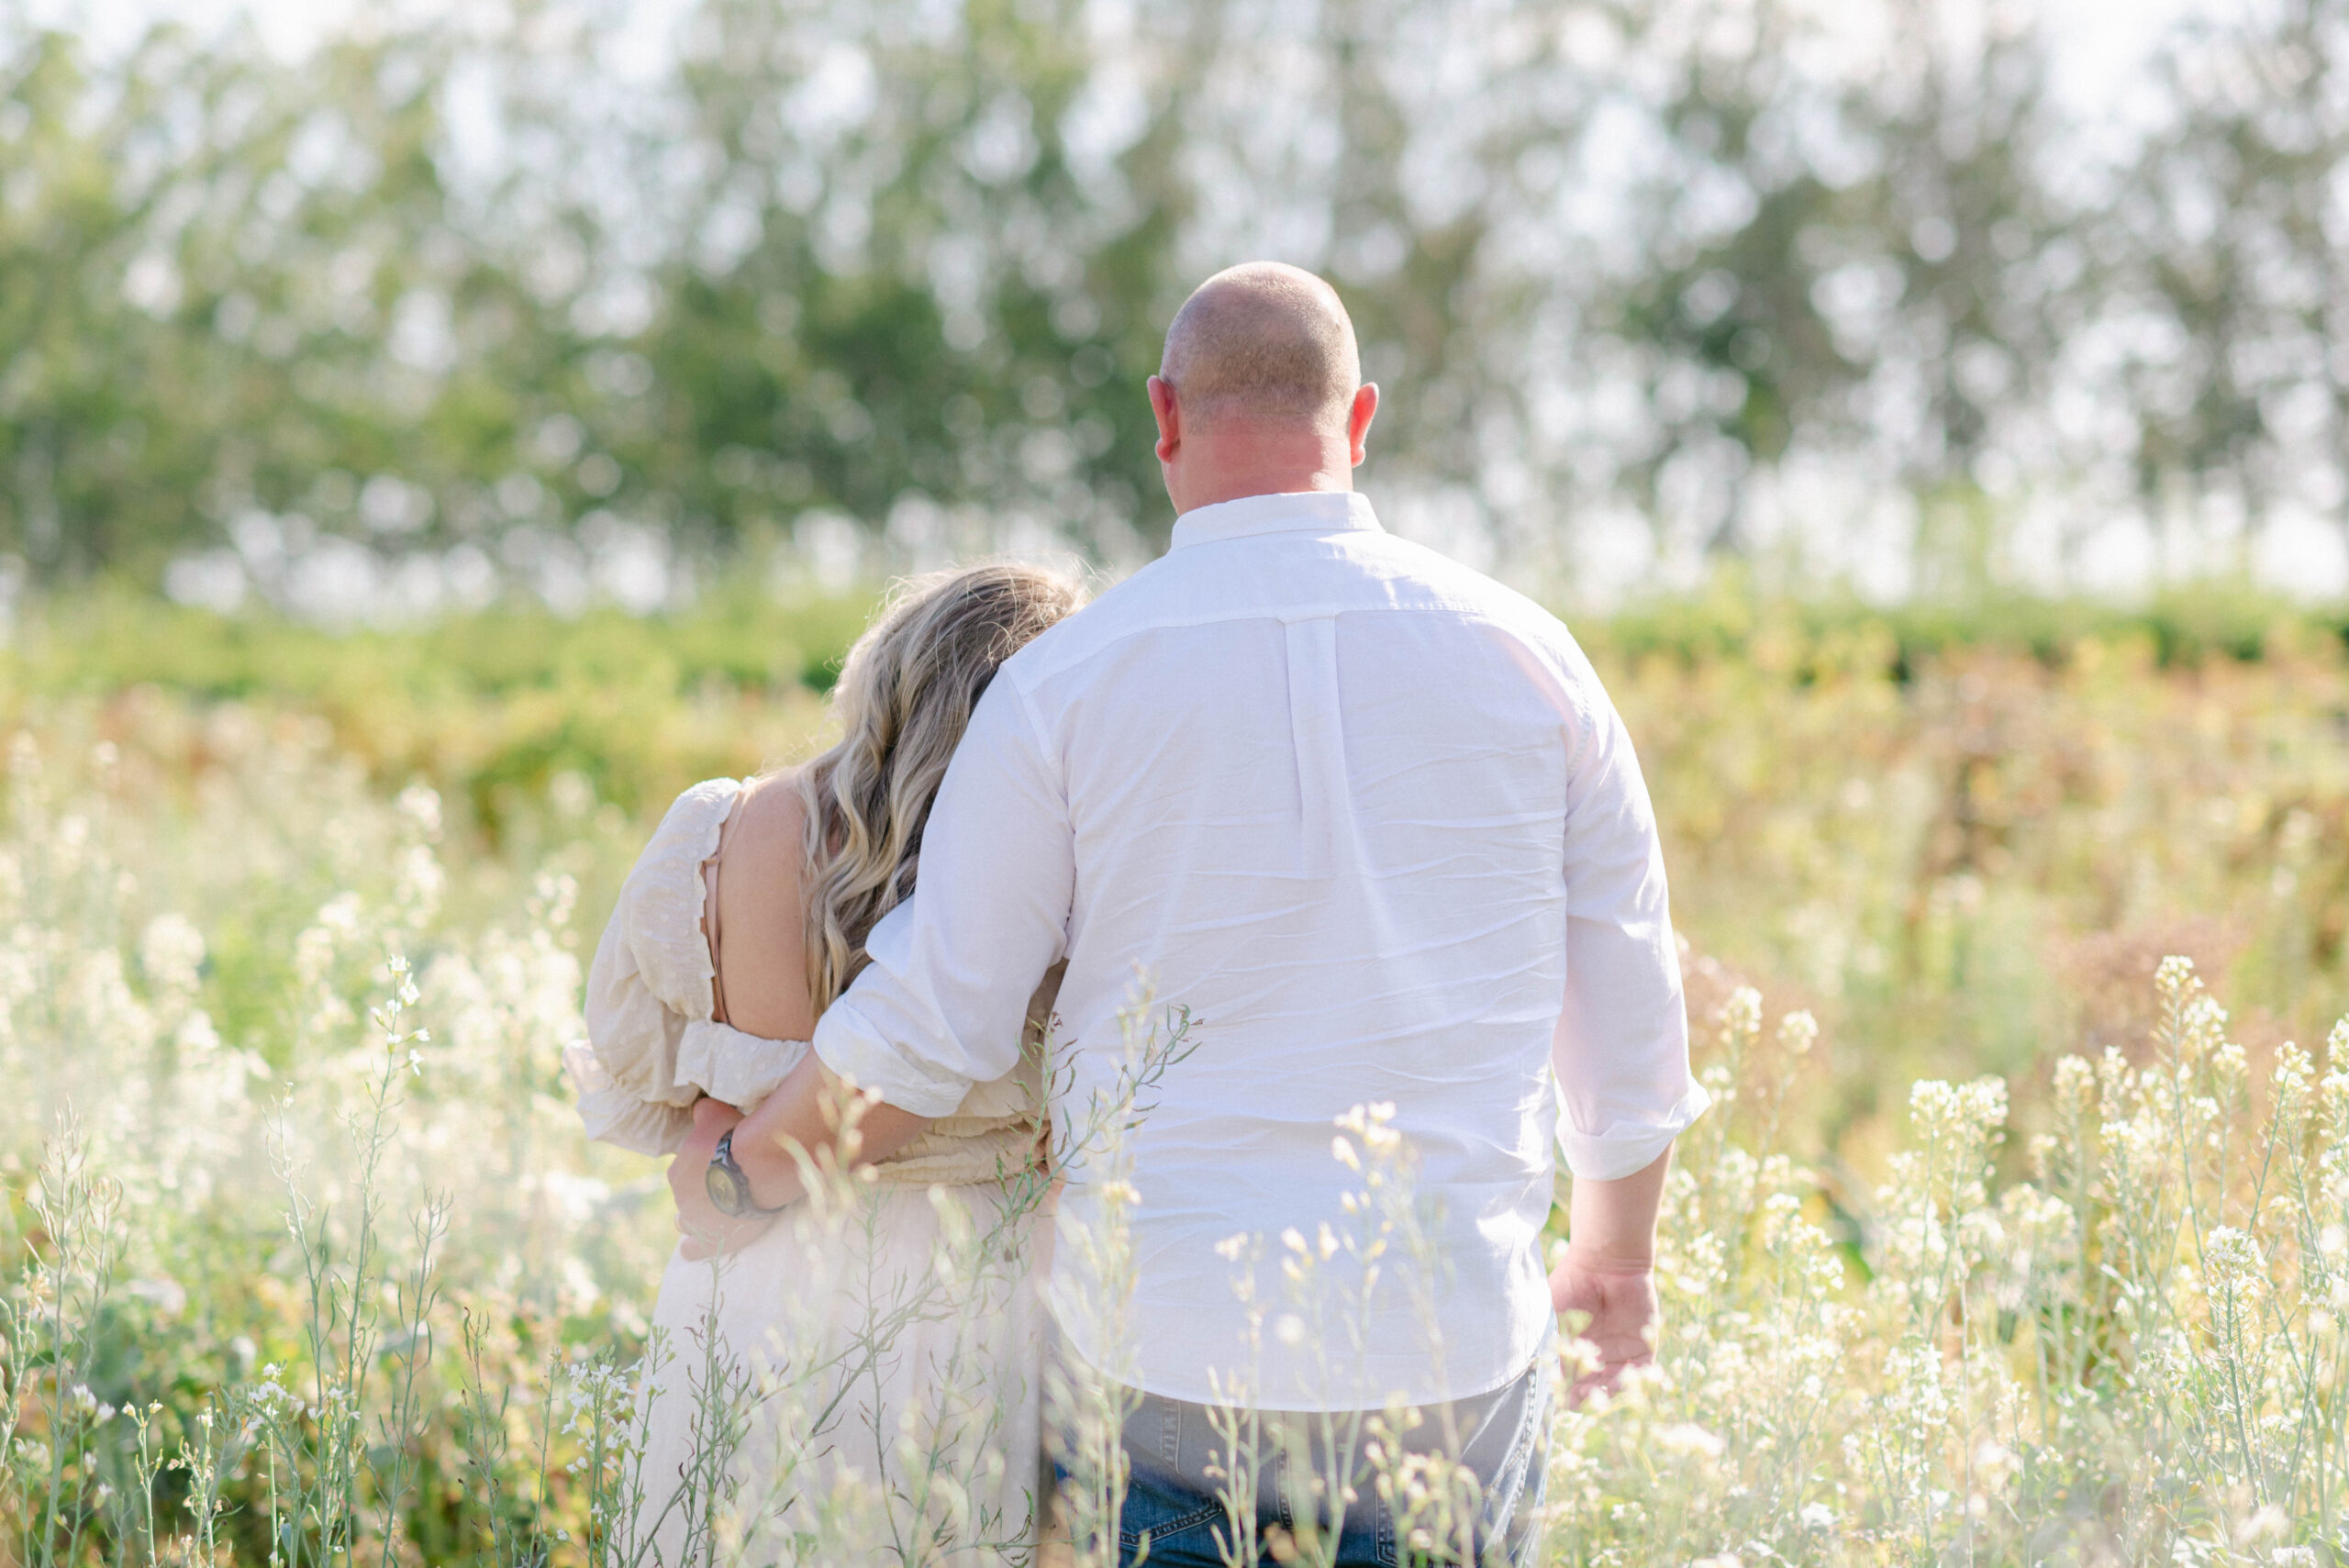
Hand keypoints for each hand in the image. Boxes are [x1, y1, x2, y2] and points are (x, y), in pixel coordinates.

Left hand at [668, 1098, 773, 1261]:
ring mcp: (694, 1221)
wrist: (756, 1165)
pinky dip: (695, 1246)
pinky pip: (691, 1250)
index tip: (719, 1166)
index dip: (701, 1170)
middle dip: (702, 1193)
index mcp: (678, 1171)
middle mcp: (680, 1197)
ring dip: (699, 1217)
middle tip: (726, 1186)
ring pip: (687, 1222)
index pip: (684, 1173)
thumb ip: (702, 1113)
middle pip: (687, 1198)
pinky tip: (704, 1243)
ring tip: (720, 1212)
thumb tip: (698, 1111)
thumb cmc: (735, 1137)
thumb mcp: (715, 1113)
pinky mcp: (708, 1240)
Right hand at [1549, 1245, 1659, 1406]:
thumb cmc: (1571, 1285)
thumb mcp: (1552, 1317)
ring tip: (1601, 1388)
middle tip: (1583, 1394)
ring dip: (1608, 1393)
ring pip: (1616, 1386)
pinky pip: (1641, 1372)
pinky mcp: (1643, 1346)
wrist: (1604, 1262)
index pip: (1569, 1384)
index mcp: (1572, 1350)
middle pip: (1593, 1390)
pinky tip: (1621, 1379)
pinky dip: (1633, 1381)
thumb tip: (1538, 1378)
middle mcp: (1596, 1355)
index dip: (1565, 1394)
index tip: (1562, 1395)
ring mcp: (1619, 1352)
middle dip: (1587, 1398)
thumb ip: (1548, 1346)